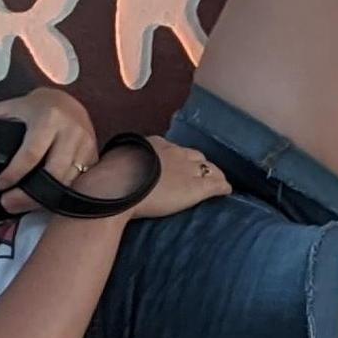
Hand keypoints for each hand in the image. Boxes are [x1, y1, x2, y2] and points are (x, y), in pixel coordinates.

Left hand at [0, 88, 97, 210]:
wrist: (66, 102)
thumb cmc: (30, 110)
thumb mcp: (0, 111)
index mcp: (47, 119)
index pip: (31, 153)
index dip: (14, 174)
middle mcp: (71, 132)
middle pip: (54, 174)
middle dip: (30, 195)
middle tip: (8, 203)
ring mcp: (86, 146)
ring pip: (67, 183)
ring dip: (43, 200)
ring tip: (20, 205)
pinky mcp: (93, 158)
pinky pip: (78, 184)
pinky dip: (59, 196)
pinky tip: (42, 201)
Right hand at [104, 139, 230, 220]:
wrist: (119, 186)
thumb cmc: (111, 177)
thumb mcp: (118, 162)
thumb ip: (124, 163)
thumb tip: (115, 171)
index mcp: (154, 146)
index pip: (173, 149)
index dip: (179, 159)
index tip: (177, 166)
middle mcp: (174, 153)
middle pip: (194, 156)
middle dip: (199, 164)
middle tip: (199, 174)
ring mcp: (187, 170)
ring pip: (209, 168)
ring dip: (214, 174)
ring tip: (217, 182)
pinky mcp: (195, 187)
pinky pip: (216, 185)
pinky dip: (223, 187)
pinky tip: (227, 192)